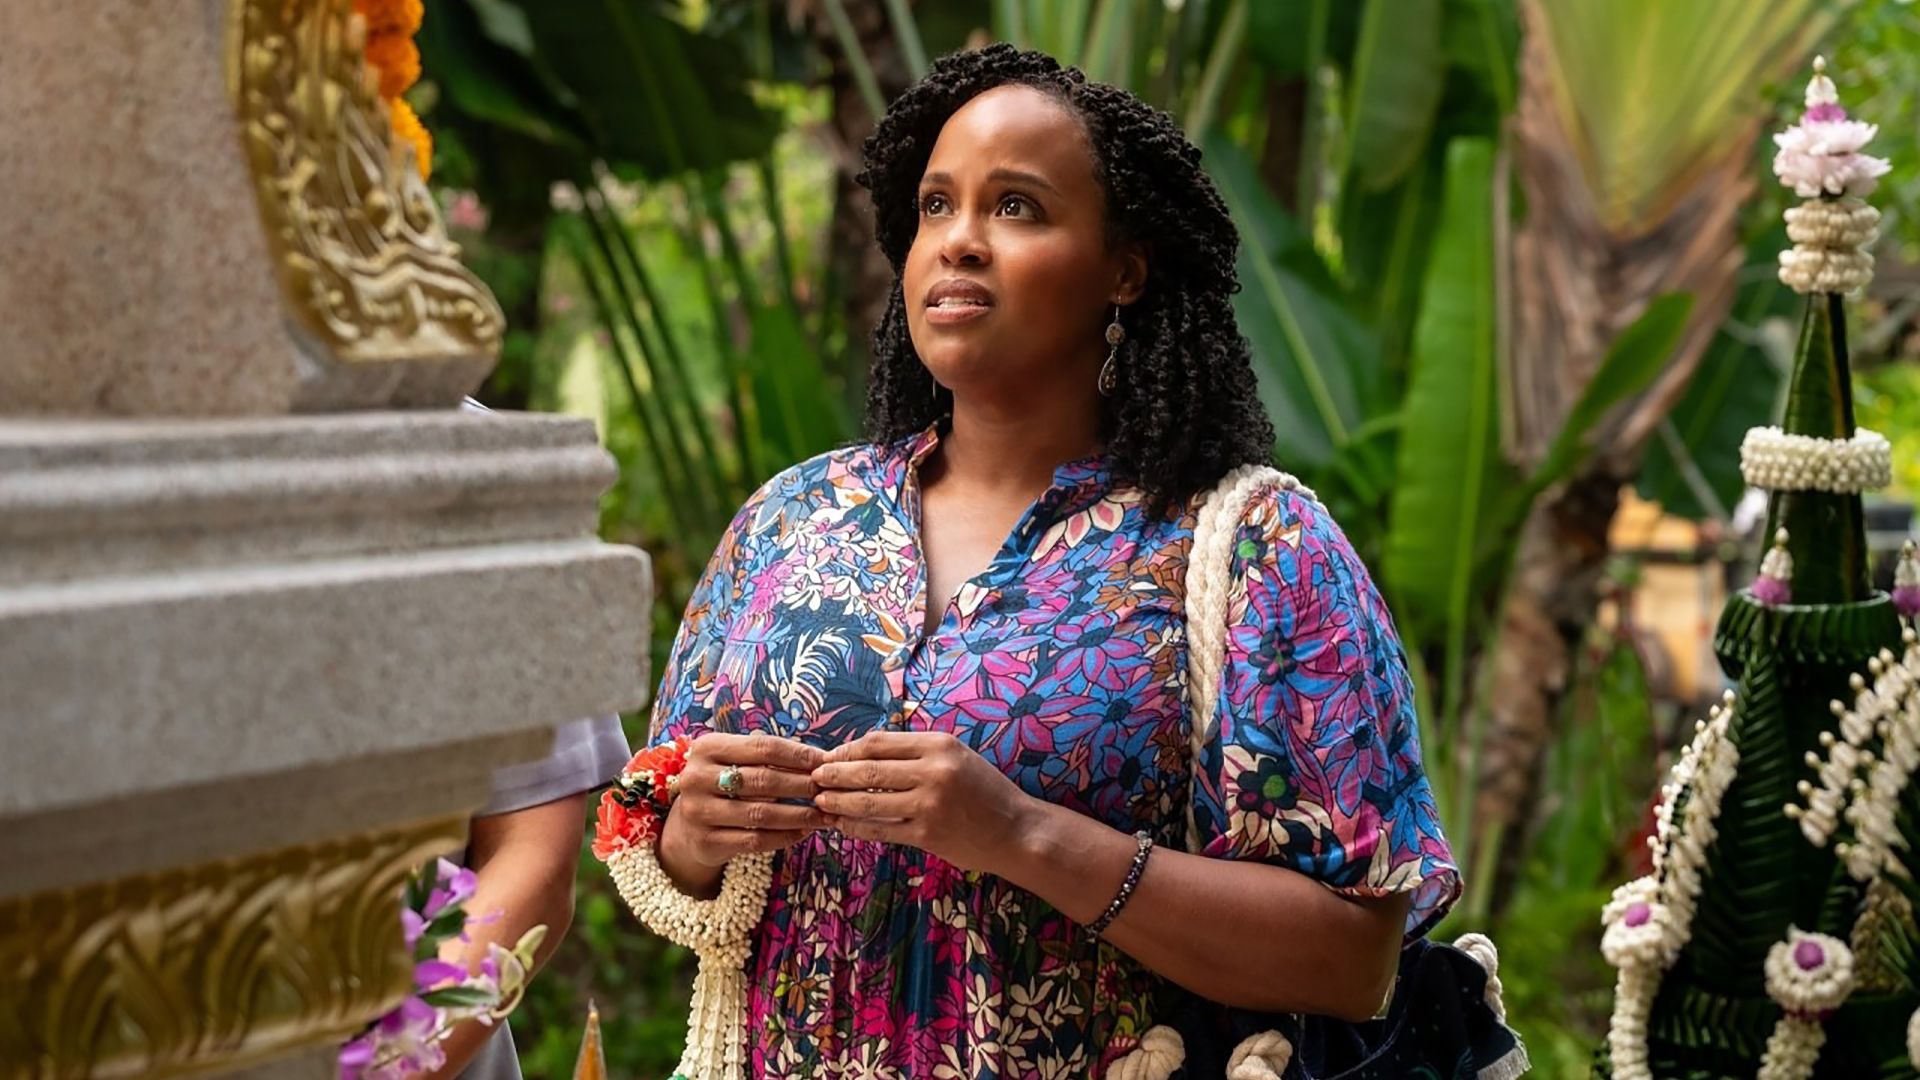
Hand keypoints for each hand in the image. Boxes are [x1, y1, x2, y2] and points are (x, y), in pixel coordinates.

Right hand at [657, 732, 828, 891]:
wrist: (687, 826)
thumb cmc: (722, 784)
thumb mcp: (733, 759)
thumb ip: (766, 756)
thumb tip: (820, 759)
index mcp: (707, 748)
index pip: (763, 747)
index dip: (798, 755)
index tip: (825, 762)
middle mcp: (697, 778)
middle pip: (764, 780)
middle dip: (802, 786)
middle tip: (829, 790)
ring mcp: (698, 811)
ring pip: (761, 813)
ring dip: (800, 815)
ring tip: (825, 815)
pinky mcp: (705, 841)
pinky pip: (754, 840)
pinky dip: (784, 837)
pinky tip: (804, 832)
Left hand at [812, 731, 1037, 874]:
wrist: (1016, 830)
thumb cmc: (984, 790)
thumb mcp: (956, 756)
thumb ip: (916, 751)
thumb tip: (864, 752)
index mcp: (938, 744)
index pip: (878, 742)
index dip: (847, 750)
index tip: (830, 756)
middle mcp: (933, 771)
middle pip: (868, 770)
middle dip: (834, 774)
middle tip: (813, 778)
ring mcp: (929, 804)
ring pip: (869, 801)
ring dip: (838, 801)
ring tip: (820, 801)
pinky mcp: (927, 834)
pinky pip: (881, 829)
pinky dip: (856, 826)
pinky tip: (842, 824)